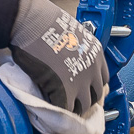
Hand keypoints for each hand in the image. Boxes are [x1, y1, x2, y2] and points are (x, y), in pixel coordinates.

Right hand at [8, 0, 108, 121]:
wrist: (30, 22)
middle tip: (72, 102)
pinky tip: (51, 109)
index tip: (83, 90)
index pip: (102, 78)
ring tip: (61, 108)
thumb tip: (66, 59)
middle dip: (84, 100)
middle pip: (95, 95)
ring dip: (72, 109)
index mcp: (95, 52)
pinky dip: (59, 111)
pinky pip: (66, 109)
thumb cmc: (43, 22)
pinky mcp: (65, 91)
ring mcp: (80, 81)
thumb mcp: (69, 33)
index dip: (91, 86)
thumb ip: (73, 49)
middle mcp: (92, 67)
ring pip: (83, 106)